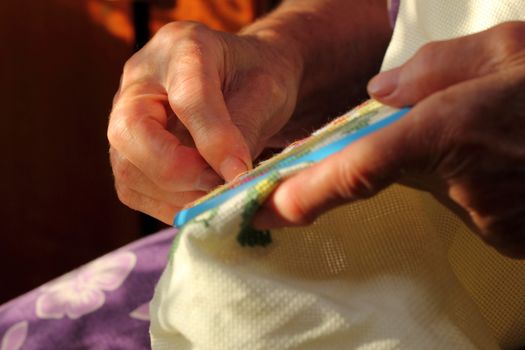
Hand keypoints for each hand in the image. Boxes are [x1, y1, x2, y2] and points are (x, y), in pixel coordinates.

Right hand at [108, 21, 301, 223]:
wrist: (242, 78)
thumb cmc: (255, 78)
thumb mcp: (264, 92)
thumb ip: (243, 130)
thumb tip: (229, 179)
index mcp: (182, 48)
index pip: (187, 98)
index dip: (213, 141)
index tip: (240, 173)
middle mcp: (141, 79)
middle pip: (129, 131)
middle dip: (175, 170)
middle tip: (218, 186)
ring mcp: (126, 114)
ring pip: (126, 168)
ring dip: (174, 194)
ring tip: (216, 196)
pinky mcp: (127, 149)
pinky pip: (133, 188)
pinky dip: (168, 204)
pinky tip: (200, 200)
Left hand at [254, 22, 524, 257]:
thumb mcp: (507, 48)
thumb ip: (431, 68)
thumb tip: (378, 95)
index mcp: (449, 129)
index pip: (357, 168)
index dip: (308, 192)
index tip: (270, 208)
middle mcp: (460, 182)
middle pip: (398, 168)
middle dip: (408, 145)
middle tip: (457, 119)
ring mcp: (484, 216)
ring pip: (437, 185)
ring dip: (450, 159)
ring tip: (495, 133)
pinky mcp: (504, 236)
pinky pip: (467, 203)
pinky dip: (475, 179)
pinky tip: (508, 157)